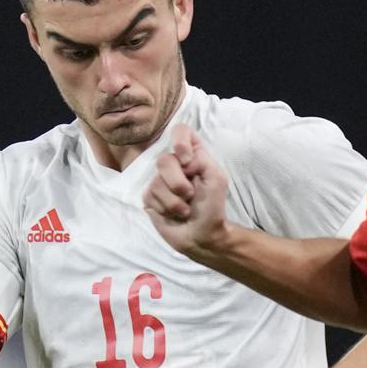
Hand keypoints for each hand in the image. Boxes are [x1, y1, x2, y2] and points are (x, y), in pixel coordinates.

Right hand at [141, 123, 231, 255]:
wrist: (201, 236)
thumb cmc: (212, 207)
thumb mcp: (216, 179)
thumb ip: (202, 160)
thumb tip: (181, 159)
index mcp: (192, 156)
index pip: (180, 131)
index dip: (180, 141)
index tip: (187, 160)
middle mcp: (174, 165)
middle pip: (164, 160)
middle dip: (178, 183)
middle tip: (190, 195)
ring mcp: (159, 180)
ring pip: (157, 182)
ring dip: (175, 202)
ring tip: (185, 210)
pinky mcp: (149, 197)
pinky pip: (150, 197)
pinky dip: (167, 209)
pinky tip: (174, 215)